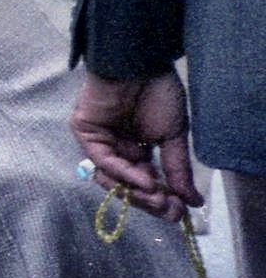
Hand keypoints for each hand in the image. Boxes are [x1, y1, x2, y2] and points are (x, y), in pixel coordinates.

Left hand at [70, 70, 200, 221]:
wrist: (142, 64)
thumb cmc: (158, 92)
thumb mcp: (173, 135)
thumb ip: (177, 168)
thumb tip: (192, 201)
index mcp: (136, 148)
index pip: (144, 182)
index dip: (161, 199)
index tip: (181, 212)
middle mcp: (115, 148)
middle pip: (127, 185)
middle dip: (149, 201)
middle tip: (171, 210)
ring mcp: (98, 141)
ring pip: (112, 178)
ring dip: (136, 192)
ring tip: (159, 198)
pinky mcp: (85, 132)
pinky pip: (102, 160)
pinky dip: (123, 173)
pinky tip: (146, 181)